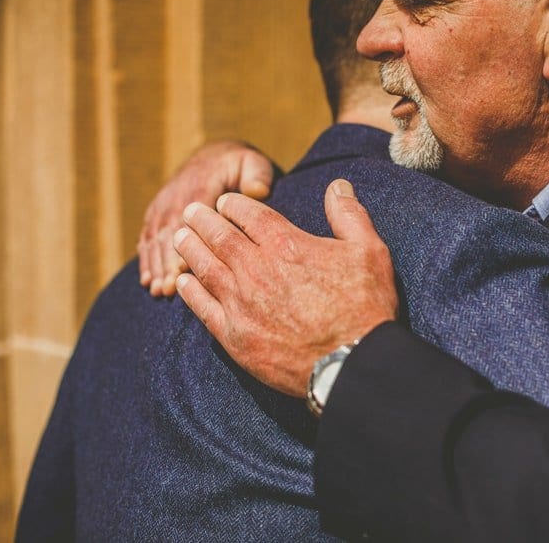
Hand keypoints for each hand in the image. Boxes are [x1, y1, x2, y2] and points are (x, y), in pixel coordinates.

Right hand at [137, 139, 274, 296]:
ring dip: (156, 265)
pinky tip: (149, 282)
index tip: (184, 268)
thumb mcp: (253, 164)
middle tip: (168, 289)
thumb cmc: (241, 166)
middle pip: (168, 230)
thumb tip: (258, 190)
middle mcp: (177, 194)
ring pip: (155, 236)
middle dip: (166, 261)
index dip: (185, 242)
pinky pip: (148, 236)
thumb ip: (256, 176)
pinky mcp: (158, 212)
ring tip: (159, 291)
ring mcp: (164, 204)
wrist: (216, 155)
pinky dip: (147, 259)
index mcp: (200, 185)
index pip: (189, 217)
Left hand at [173, 180, 398, 396]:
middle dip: (204, 221)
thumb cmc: (365, 306)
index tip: (225, 201)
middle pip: (220, 237)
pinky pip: (203, 308)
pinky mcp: (235, 337)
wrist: (352, 362)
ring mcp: (241, 304)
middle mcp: (256, 269)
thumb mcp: (369, 251)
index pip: (250, 215)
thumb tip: (338, 186)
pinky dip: (191, 292)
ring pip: (206, 268)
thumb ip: (349, 215)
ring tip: (179, 238)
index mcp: (286, 244)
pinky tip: (183, 282)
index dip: (234, 204)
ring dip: (190, 250)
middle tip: (191, 212)